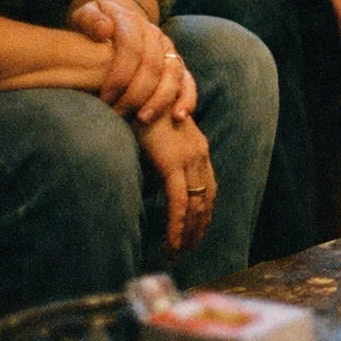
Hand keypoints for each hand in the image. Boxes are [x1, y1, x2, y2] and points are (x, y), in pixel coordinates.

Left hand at [69, 0, 194, 122]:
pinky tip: (178, 116)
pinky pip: (188, 82)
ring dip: (160, 99)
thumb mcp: (84, 16)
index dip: (119, 75)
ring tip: (143, 118)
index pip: (131, 48)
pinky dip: (187, 99)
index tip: (105, 98)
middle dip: (136, 93)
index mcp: (132, 21)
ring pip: (173, 75)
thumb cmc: (93, 27)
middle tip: (119, 113)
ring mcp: (168, 50)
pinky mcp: (178, 65)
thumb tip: (105, 30)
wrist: (113, 23)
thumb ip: (89, 21)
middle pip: (153, 65)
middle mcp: (154, 34)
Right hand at [135, 113, 215, 254]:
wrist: (133, 89)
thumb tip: (155, 183)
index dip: (204, 212)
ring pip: (195, 206)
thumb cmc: (138, 112)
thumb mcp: (156, 138)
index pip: (207, 188)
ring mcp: (189, 159)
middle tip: (189, 249)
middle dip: (198, 228)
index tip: (197, 230)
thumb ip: (161, 161)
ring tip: (178, 252)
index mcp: (197, 148)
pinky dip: (177, 225)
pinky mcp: (174, 164)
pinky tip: (172, 241)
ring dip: (188, 233)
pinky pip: (179, 202)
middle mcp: (200, 154)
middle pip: (206, 200)